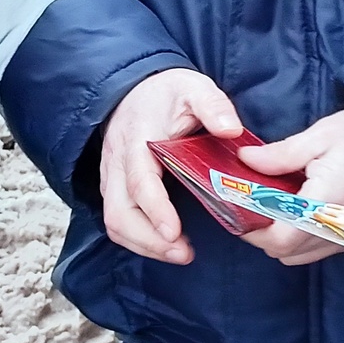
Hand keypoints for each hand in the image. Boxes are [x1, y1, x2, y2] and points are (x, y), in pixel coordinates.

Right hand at [99, 68, 244, 264]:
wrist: (133, 91)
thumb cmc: (166, 94)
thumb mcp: (194, 88)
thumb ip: (213, 106)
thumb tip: (231, 130)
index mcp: (138, 139)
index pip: (140, 181)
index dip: (155, 210)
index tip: (174, 232)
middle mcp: (118, 162)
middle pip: (120, 213)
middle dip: (149, 241)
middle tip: (184, 254)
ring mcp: (112, 178)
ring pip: (115, 222)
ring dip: (144, 245)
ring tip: (180, 254)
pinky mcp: (113, 189)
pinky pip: (117, 222)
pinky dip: (139, 240)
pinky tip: (166, 245)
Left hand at [240, 107, 343, 266]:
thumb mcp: (321, 135)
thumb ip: (281, 154)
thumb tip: (245, 161)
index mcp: (327, 200)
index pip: (281, 238)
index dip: (254, 231)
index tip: (239, 212)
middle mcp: (340, 226)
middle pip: (286, 252)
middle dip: (261, 235)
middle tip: (250, 209)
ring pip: (301, 257)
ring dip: (280, 240)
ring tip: (272, 211)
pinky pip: (320, 251)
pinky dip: (301, 241)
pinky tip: (297, 215)